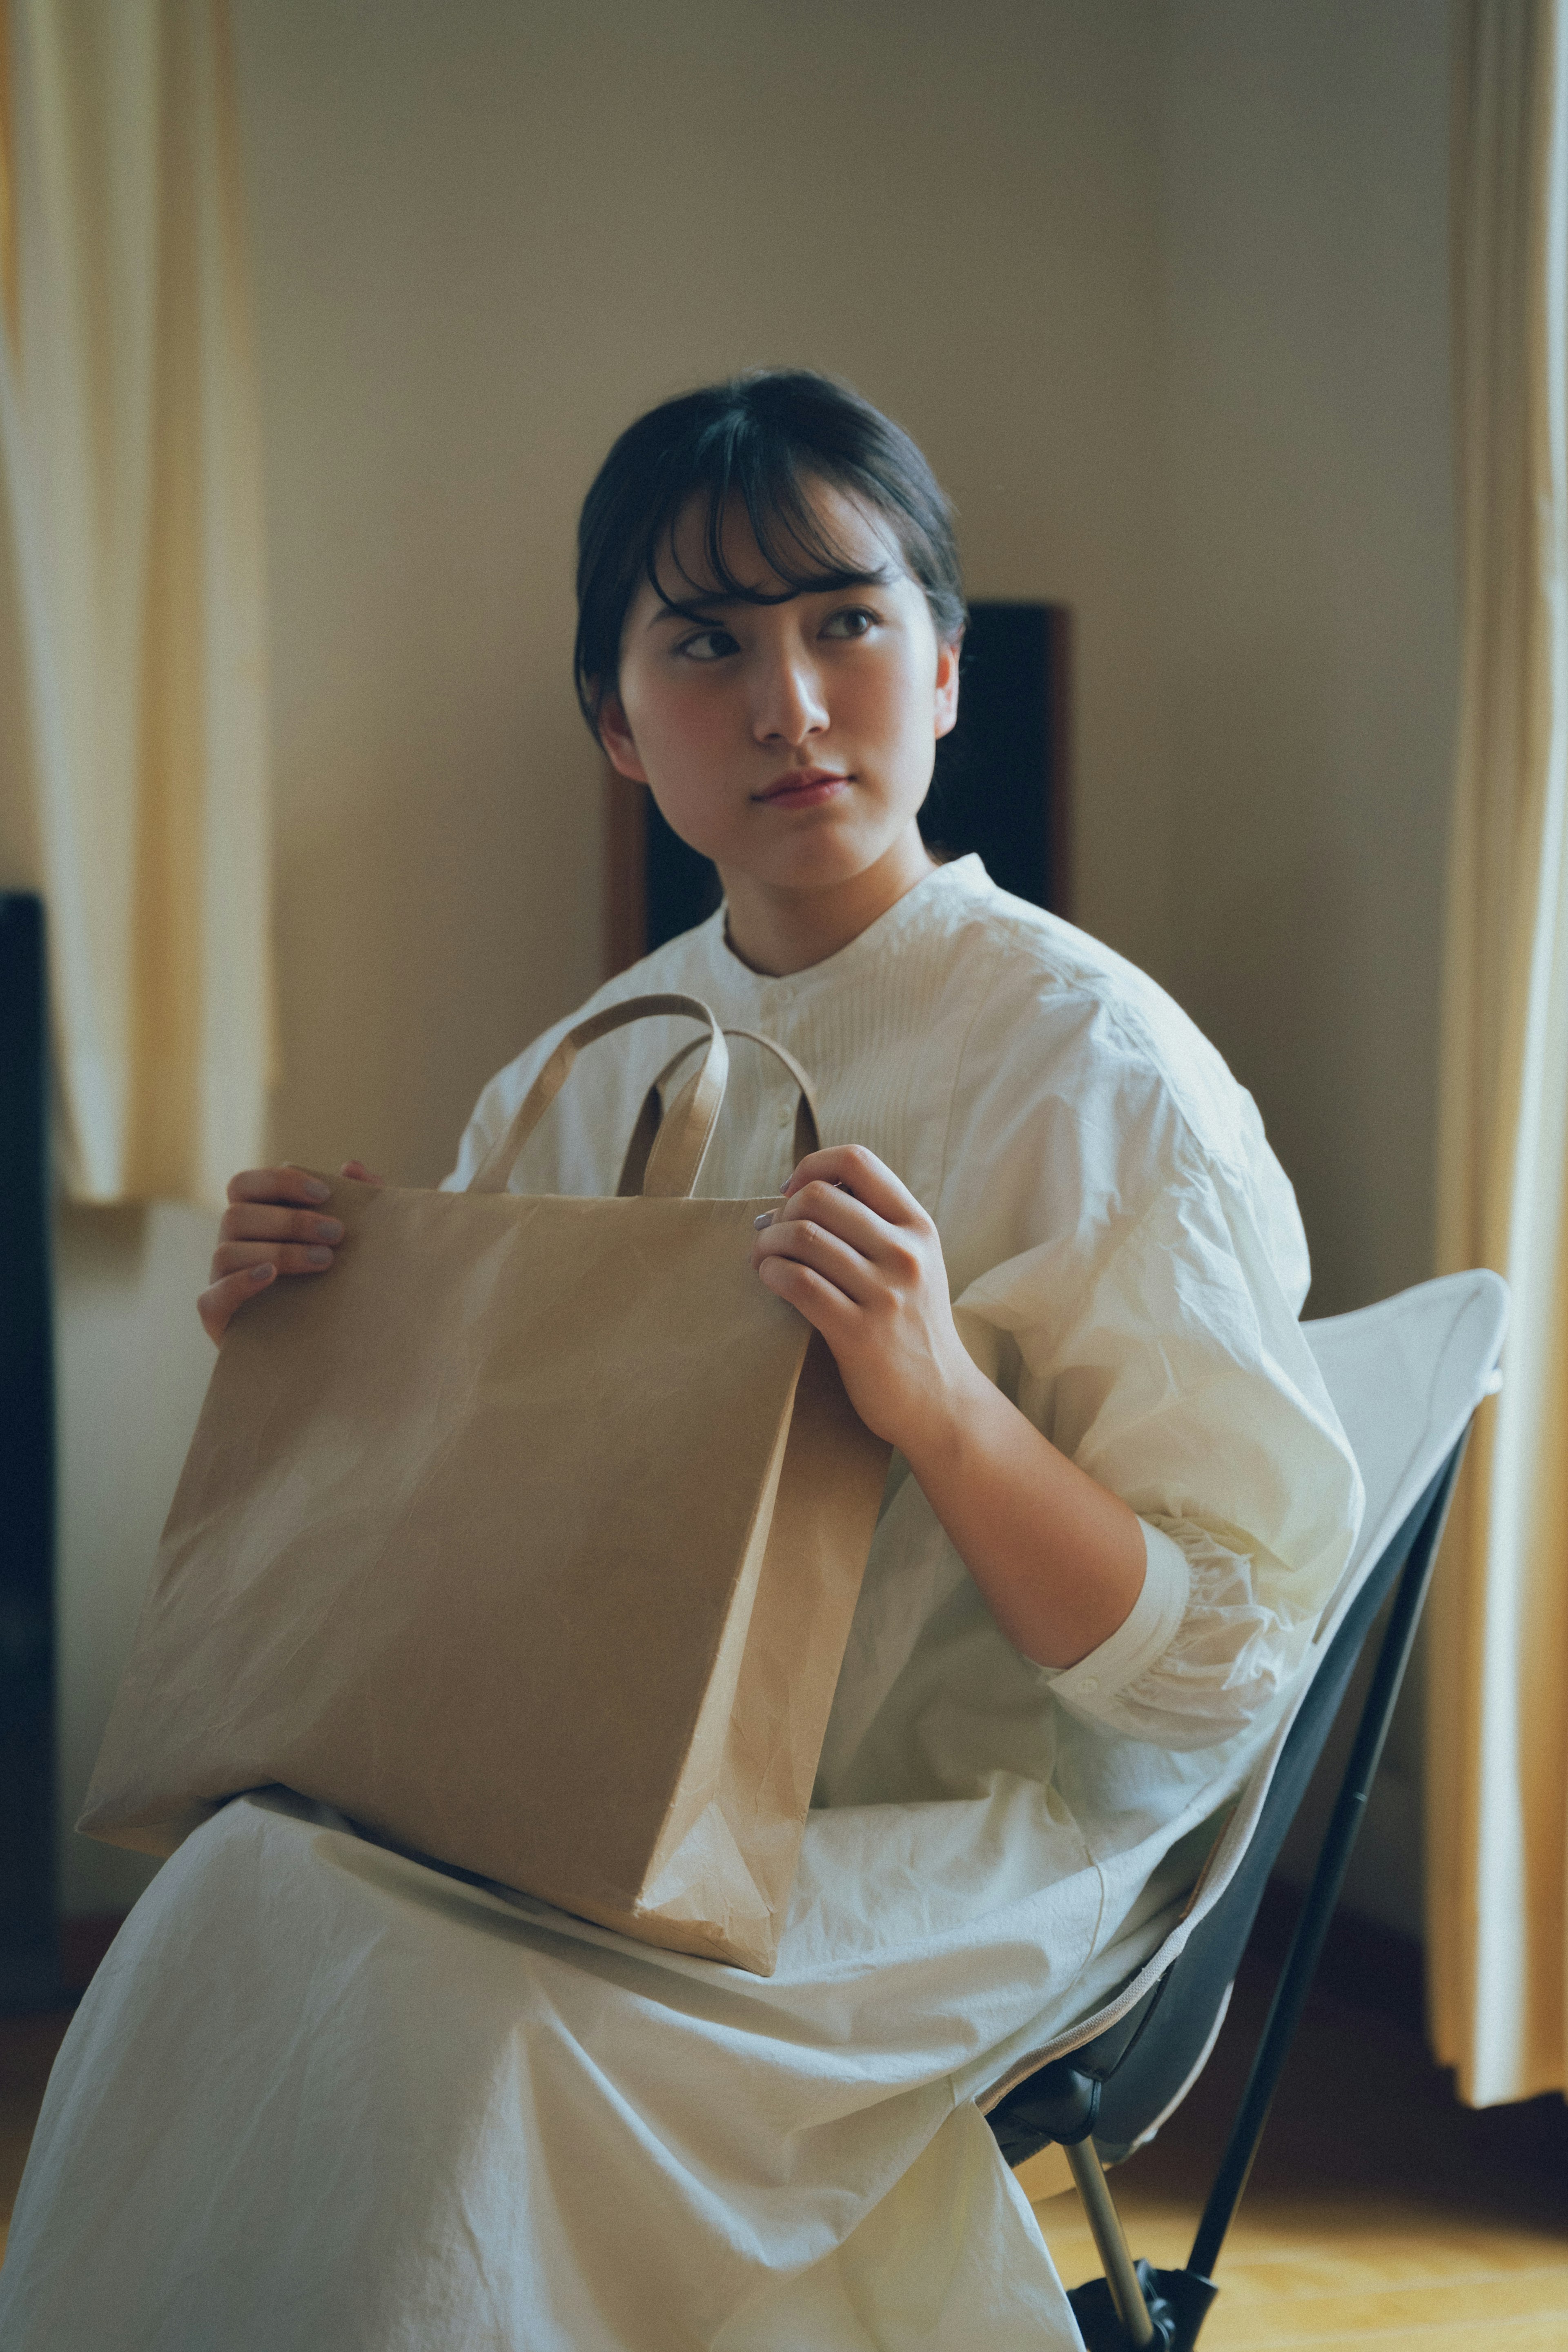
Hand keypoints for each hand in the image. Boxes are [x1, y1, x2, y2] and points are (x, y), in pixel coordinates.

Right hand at [197, 1160, 382, 1344]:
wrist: (333, 1348)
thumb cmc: (339, 1281)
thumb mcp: (354, 1240)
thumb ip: (358, 1199)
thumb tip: (351, 1166)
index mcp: (254, 1219)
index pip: (245, 1184)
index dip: (280, 1181)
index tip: (324, 1194)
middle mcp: (231, 1245)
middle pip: (237, 1214)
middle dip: (290, 1221)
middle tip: (337, 1235)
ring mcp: (220, 1280)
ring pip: (227, 1251)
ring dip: (278, 1251)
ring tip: (324, 1261)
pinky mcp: (218, 1316)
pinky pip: (212, 1295)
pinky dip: (240, 1282)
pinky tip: (271, 1276)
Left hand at [750, 1145, 976, 1453]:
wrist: (941, 1401)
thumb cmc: (912, 1327)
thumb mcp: (913, 1264)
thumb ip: (874, 1225)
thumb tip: (797, 1194)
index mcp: (917, 1227)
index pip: (857, 1162)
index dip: (811, 1166)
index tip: (791, 1191)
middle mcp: (905, 1254)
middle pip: (818, 1197)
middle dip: (781, 1211)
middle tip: (772, 1235)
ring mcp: (884, 1294)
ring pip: (802, 1237)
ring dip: (767, 1243)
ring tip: (763, 1260)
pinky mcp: (858, 1333)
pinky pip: (798, 1283)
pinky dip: (770, 1273)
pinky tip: (769, 1279)